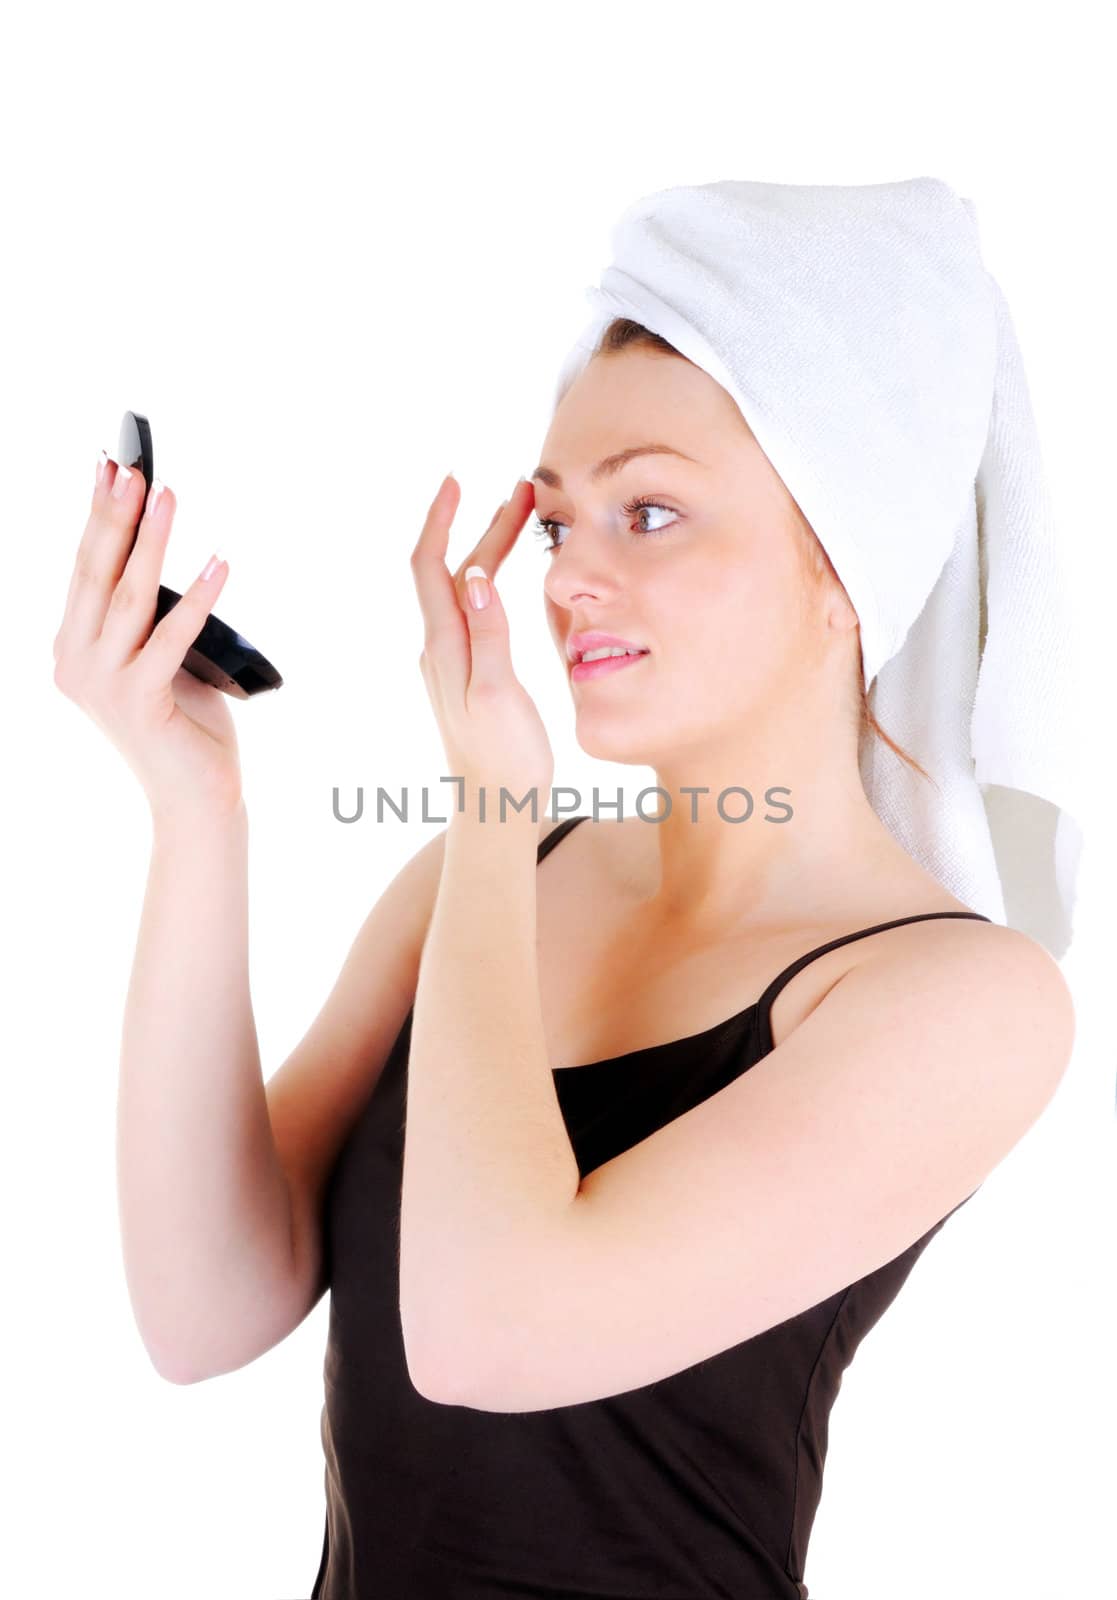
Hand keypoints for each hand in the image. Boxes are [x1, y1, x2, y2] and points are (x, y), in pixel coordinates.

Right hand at [52, 455, 244, 828]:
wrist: (196, 796)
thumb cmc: (184, 725)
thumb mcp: (158, 657)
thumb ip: (149, 617)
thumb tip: (162, 551)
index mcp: (72, 648)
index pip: (83, 570)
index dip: (98, 517)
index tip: (112, 467)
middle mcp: (74, 663)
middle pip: (96, 573)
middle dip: (115, 514)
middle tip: (135, 467)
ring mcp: (102, 685)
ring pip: (128, 597)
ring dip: (152, 541)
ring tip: (169, 495)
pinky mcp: (138, 702)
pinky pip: (171, 637)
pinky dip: (198, 597)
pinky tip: (219, 563)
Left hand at [411, 474, 553, 820]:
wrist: (494, 810)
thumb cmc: (502, 760)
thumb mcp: (498, 695)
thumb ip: (490, 636)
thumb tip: (480, 576)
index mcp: (445, 647)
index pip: (430, 567)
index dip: (440, 520)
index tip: (456, 481)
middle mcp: (440, 648)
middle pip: (456, 571)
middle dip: (484, 526)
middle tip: (524, 492)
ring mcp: (452, 663)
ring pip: (467, 591)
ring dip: (491, 550)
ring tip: (523, 521)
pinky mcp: (467, 676)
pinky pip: (475, 613)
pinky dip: (493, 582)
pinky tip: (510, 579)